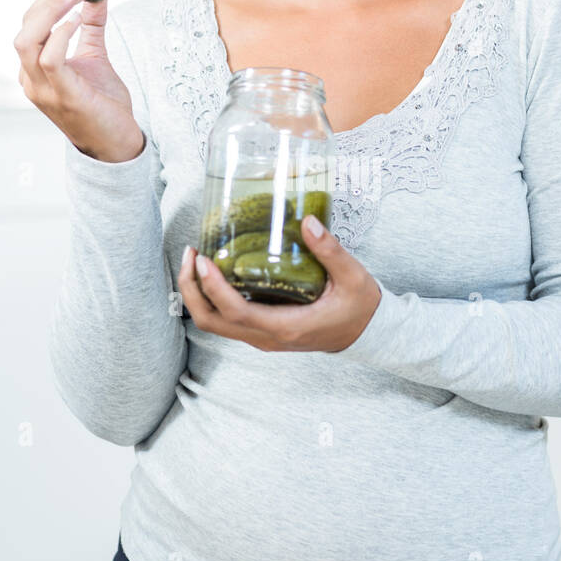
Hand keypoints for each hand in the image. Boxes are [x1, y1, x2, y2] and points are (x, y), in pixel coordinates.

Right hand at [13, 0, 144, 161]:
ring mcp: (43, 89)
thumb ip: (92, 26)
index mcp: (34, 69)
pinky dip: (61, 34)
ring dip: (53, 11)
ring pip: (28, 40)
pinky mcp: (62, 96)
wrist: (116, 144)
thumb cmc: (103, 104)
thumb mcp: (95, 56)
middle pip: (25, 28)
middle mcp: (31, 79)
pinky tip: (78, 20)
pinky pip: (50, 59)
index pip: (29, 24)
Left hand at [176, 216, 381, 352]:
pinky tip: (216, 272)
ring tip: (197, 260)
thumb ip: (330, 250)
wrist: (368, 334)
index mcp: (286, 328)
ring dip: (198, 294)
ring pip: (215, 323)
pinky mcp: (262, 332)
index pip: (236, 312)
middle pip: (212, 321)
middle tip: (191, 254)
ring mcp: (262, 338)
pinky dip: (212, 298)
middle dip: (192, 289)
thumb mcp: (353, 277)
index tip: (204, 260)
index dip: (213, 288)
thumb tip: (308, 221)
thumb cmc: (360, 308)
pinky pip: (226, 319)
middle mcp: (267, 338)